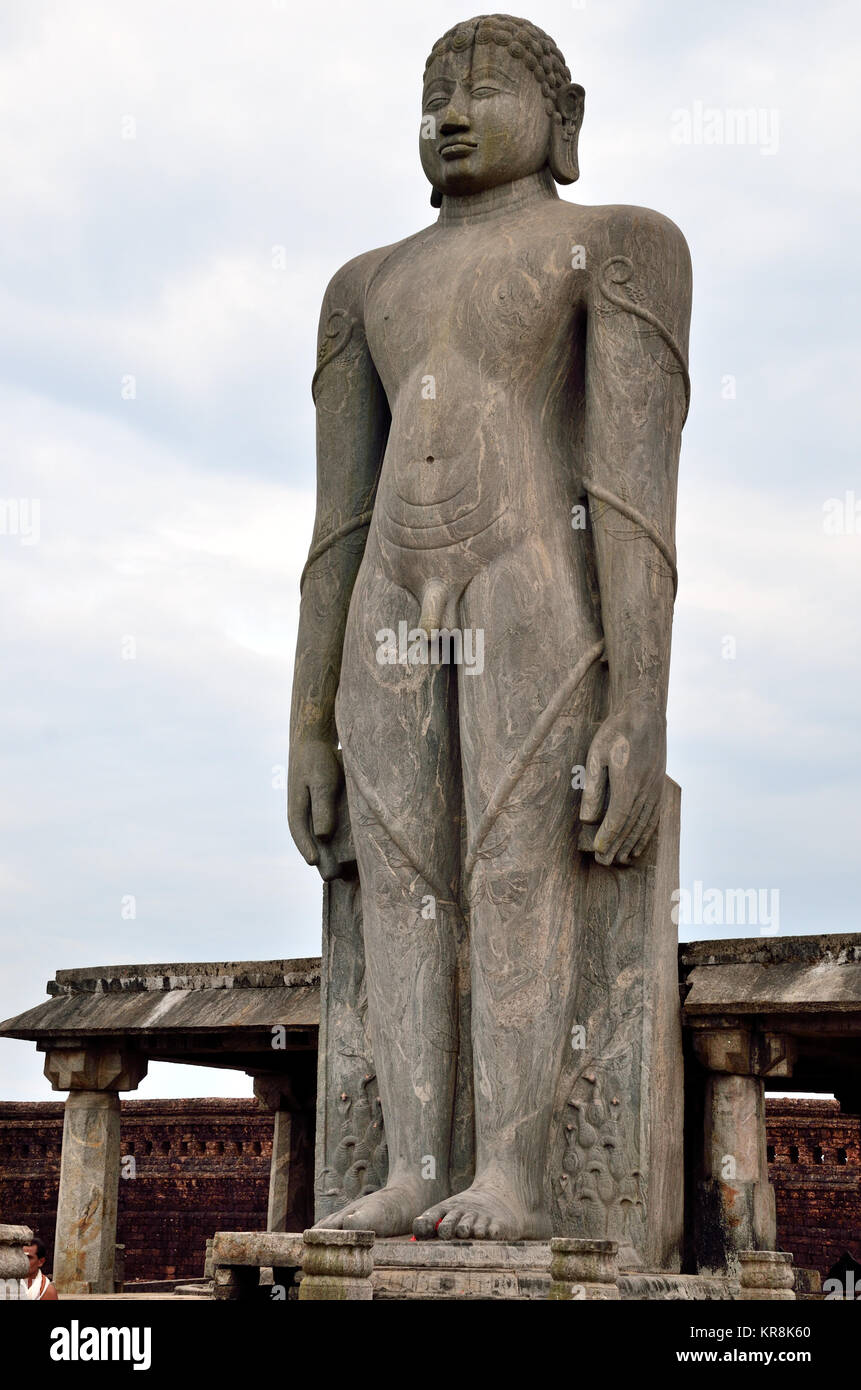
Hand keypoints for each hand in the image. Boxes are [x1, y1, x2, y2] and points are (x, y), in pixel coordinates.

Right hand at [288, 736, 343, 879]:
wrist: (315, 743)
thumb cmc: (317, 761)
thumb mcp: (321, 781)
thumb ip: (322, 806)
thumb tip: (323, 835)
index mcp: (296, 810)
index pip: (300, 834)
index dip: (308, 849)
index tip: (315, 863)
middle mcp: (302, 816)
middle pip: (312, 842)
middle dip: (322, 860)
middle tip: (334, 877)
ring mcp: (311, 814)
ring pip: (320, 839)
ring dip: (330, 854)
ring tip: (344, 872)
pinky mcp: (323, 810)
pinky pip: (329, 830)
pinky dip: (337, 841)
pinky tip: (350, 850)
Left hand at [580, 697, 665, 865]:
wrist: (646, 714)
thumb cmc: (616, 732)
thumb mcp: (597, 755)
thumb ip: (592, 788)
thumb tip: (586, 818)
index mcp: (628, 783)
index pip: (617, 819)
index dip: (607, 837)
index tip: (598, 851)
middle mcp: (645, 791)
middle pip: (630, 826)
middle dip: (617, 846)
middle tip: (604, 863)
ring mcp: (655, 789)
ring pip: (643, 824)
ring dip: (631, 844)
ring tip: (620, 860)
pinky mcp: (658, 786)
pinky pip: (653, 816)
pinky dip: (646, 834)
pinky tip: (639, 845)